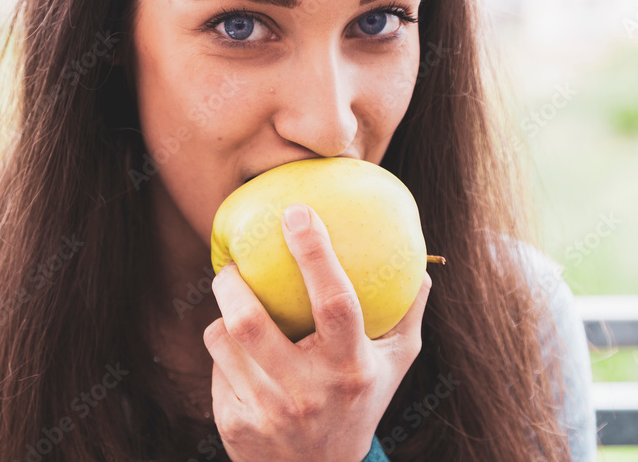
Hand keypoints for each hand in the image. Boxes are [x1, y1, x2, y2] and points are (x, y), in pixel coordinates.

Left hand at [203, 202, 432, 461]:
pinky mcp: (236, 425)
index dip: (315, 253)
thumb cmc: (361, 402)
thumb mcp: (395, 364)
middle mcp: (309, 392)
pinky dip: (225, 352)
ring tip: (235, 306)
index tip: (297, 212)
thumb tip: (420, 261)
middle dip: (231, 283)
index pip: (335, 302)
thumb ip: (407, 312)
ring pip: (224, 338)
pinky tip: (239, 357)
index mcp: (352, 368)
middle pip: (251, 322)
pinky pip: (217, 366)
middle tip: (231, 266)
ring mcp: (269, 412)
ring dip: (225, 316)